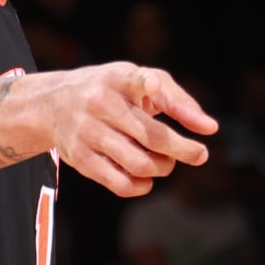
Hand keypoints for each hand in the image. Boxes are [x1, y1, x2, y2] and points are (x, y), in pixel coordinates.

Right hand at [34, 63, 216, 199]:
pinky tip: (148, 178)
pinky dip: (143, 186)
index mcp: (117, 78)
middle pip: (151, 135)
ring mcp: (87, 132)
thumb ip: (177, 100)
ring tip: (166, 162)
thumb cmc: (113, 91)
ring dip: (163, 168)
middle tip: (200, 154)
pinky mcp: (80, 158)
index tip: (152, 87)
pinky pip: (120, 183)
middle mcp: (100, 103)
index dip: (144, 85)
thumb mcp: (139, 80)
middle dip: (183, 150)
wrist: (54, 103)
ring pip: (139, 164)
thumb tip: (210, 128)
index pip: (132, 80)